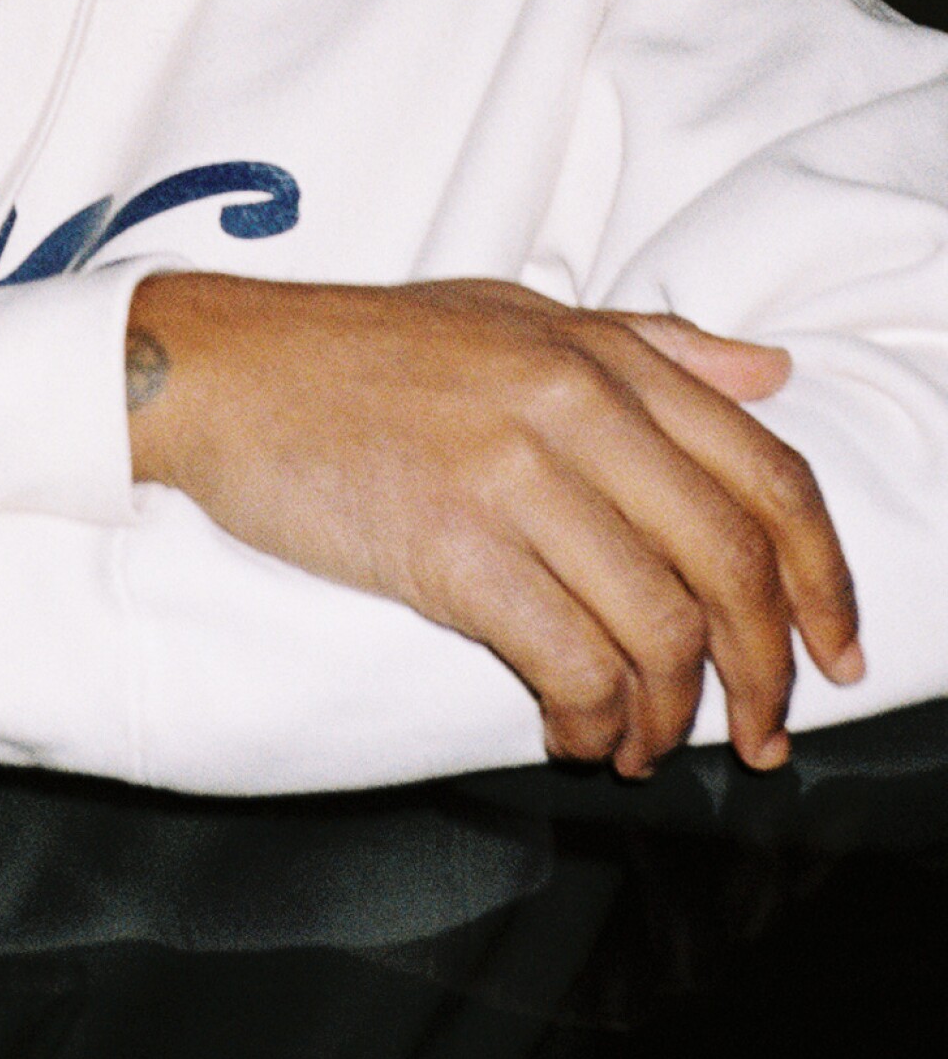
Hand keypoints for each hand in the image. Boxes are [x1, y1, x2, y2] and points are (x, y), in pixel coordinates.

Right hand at [126, 274, 862, 779]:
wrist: (223, 370)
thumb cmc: (362, 351)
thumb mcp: (513, 315)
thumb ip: (649, 345)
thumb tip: (771, 375)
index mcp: (603, 354)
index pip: (768, 475)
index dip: (823, 579)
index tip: (836, 653)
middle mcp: (574, 404)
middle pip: (732, 566)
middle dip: (764, 674)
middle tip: (758, 736)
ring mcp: (512, 473)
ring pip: (658, 630)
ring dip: (668, 717)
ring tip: (637, 743)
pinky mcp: (450, 545)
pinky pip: (567, 662)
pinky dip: (587, 720)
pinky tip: (567, 733)